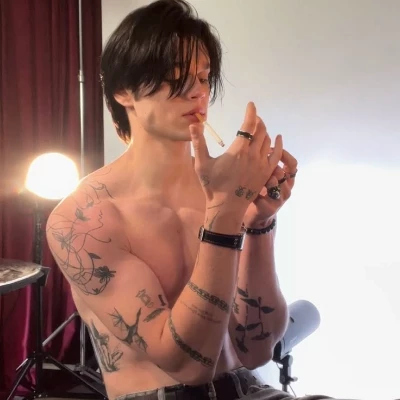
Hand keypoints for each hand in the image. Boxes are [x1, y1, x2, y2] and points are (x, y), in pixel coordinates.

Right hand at [189, 102, 282, 216]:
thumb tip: (194, 124)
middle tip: (252, 118)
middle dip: (257, 121)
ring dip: (264, 131)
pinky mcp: (266, 173)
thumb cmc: (213, 186)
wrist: (227, 207)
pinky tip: (277, 138)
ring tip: (259, 128)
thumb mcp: (202, 164)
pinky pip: (277, 154)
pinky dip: (278, 144)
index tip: (251, 104)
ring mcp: (262, 164)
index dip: (251, 112)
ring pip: (268, 141)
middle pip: (261, 130)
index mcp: (238, 151)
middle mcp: (253, 155)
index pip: (249, 125)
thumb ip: (198, 143)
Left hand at [243, 145, 297, 227]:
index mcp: (286, 179)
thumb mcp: (263, 176)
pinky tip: (251, 195)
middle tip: (265, 164)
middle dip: (276, 167)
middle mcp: (286, 188)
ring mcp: (280, 199)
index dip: (285, 155)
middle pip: (287, 174)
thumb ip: (265, 164)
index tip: (271, 148)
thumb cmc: (258, 190)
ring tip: (262, 179)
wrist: (254, 214)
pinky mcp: (270, 209)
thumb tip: (260, 145)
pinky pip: (266, 200)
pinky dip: (258, 196)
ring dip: (270, 181)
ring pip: (280, 187)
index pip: (292, 164)